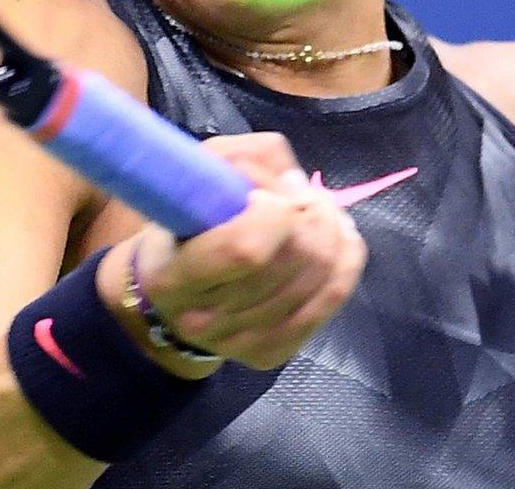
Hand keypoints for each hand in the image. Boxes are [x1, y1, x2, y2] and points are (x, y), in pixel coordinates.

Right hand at [99, 132, 366, 371]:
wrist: (168, 294)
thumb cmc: (184, 223)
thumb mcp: (198, 175)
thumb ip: (244, 161)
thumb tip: (294, 184)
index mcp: (173, 276)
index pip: (247, 248)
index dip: (275, 211)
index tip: (270, 195)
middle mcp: (203, 320)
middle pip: (296, 259)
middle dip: (315, 214)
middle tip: (307, 197)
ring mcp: (239, 343)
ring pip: (321, 277)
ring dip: (334, 231)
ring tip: (323, 212)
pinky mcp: (271, 353)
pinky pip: (332, 299)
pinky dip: (347, 260)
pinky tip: (340, 238)